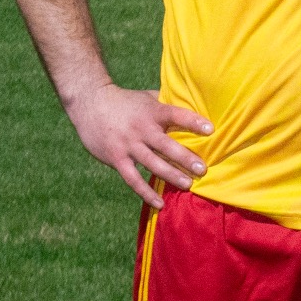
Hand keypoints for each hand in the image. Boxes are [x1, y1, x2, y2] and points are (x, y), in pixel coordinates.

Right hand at [66, 81, 211, 209]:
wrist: (89, 102)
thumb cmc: (125, 101)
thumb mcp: (147, 97)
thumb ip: (167, 104)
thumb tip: (193, 106)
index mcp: (152, 112)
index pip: (176, 115)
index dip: (193, 122)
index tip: (211, 129)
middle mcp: (141, 129)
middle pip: (166, 145)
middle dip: (185, 158)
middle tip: (203, 169)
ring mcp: (128, 145)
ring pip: (152, 163)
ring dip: (171, 175)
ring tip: (188, 185)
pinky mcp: (116, 158)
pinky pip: (133, 179)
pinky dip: (146, 193)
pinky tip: (160, 204)